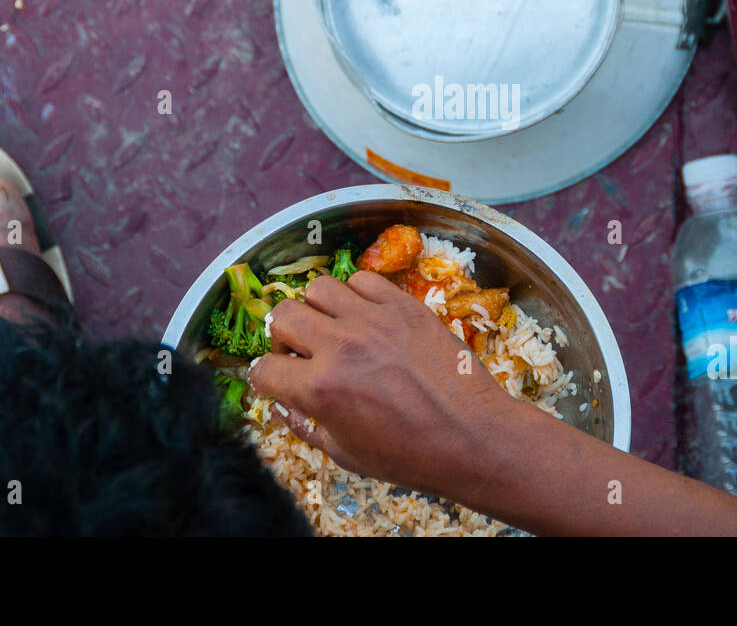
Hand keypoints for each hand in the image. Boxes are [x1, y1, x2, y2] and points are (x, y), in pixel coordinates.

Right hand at [247, 270, 517, 496]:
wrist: (472, 435)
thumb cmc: (410, 454)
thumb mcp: (346, 453)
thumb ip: (305, 426)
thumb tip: (279, 407)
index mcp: (321, 388)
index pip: (264, 369)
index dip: (265, 380)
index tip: (277, 382)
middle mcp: (341, 345)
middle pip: (282, 316)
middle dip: (283, 338)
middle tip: (302, 354)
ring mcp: (375, 319)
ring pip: (319, 288)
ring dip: (317, 310)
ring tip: (333, 330)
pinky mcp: (404, 305)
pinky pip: (363, 280)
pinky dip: (356, 296)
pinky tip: (366, 318)